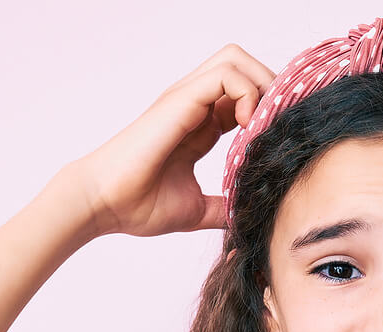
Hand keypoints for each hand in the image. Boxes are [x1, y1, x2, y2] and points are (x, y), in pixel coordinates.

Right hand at [77, 44, 275, 237]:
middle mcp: (193, 105)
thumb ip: (220, 209)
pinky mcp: (180, 100)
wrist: (104, 203)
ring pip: (236, 60)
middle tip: (276, 125)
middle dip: (270, 89)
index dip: (268, 110)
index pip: (244, 97)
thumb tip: (244, 219)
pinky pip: (227, 75)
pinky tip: (248, 126)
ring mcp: (186, 99)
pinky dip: (247, 93)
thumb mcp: (195, 210)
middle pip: (243, 67)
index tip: (278, 140)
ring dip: (260, 85)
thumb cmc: (137, 205)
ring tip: (262, 124)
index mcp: (199, 126)